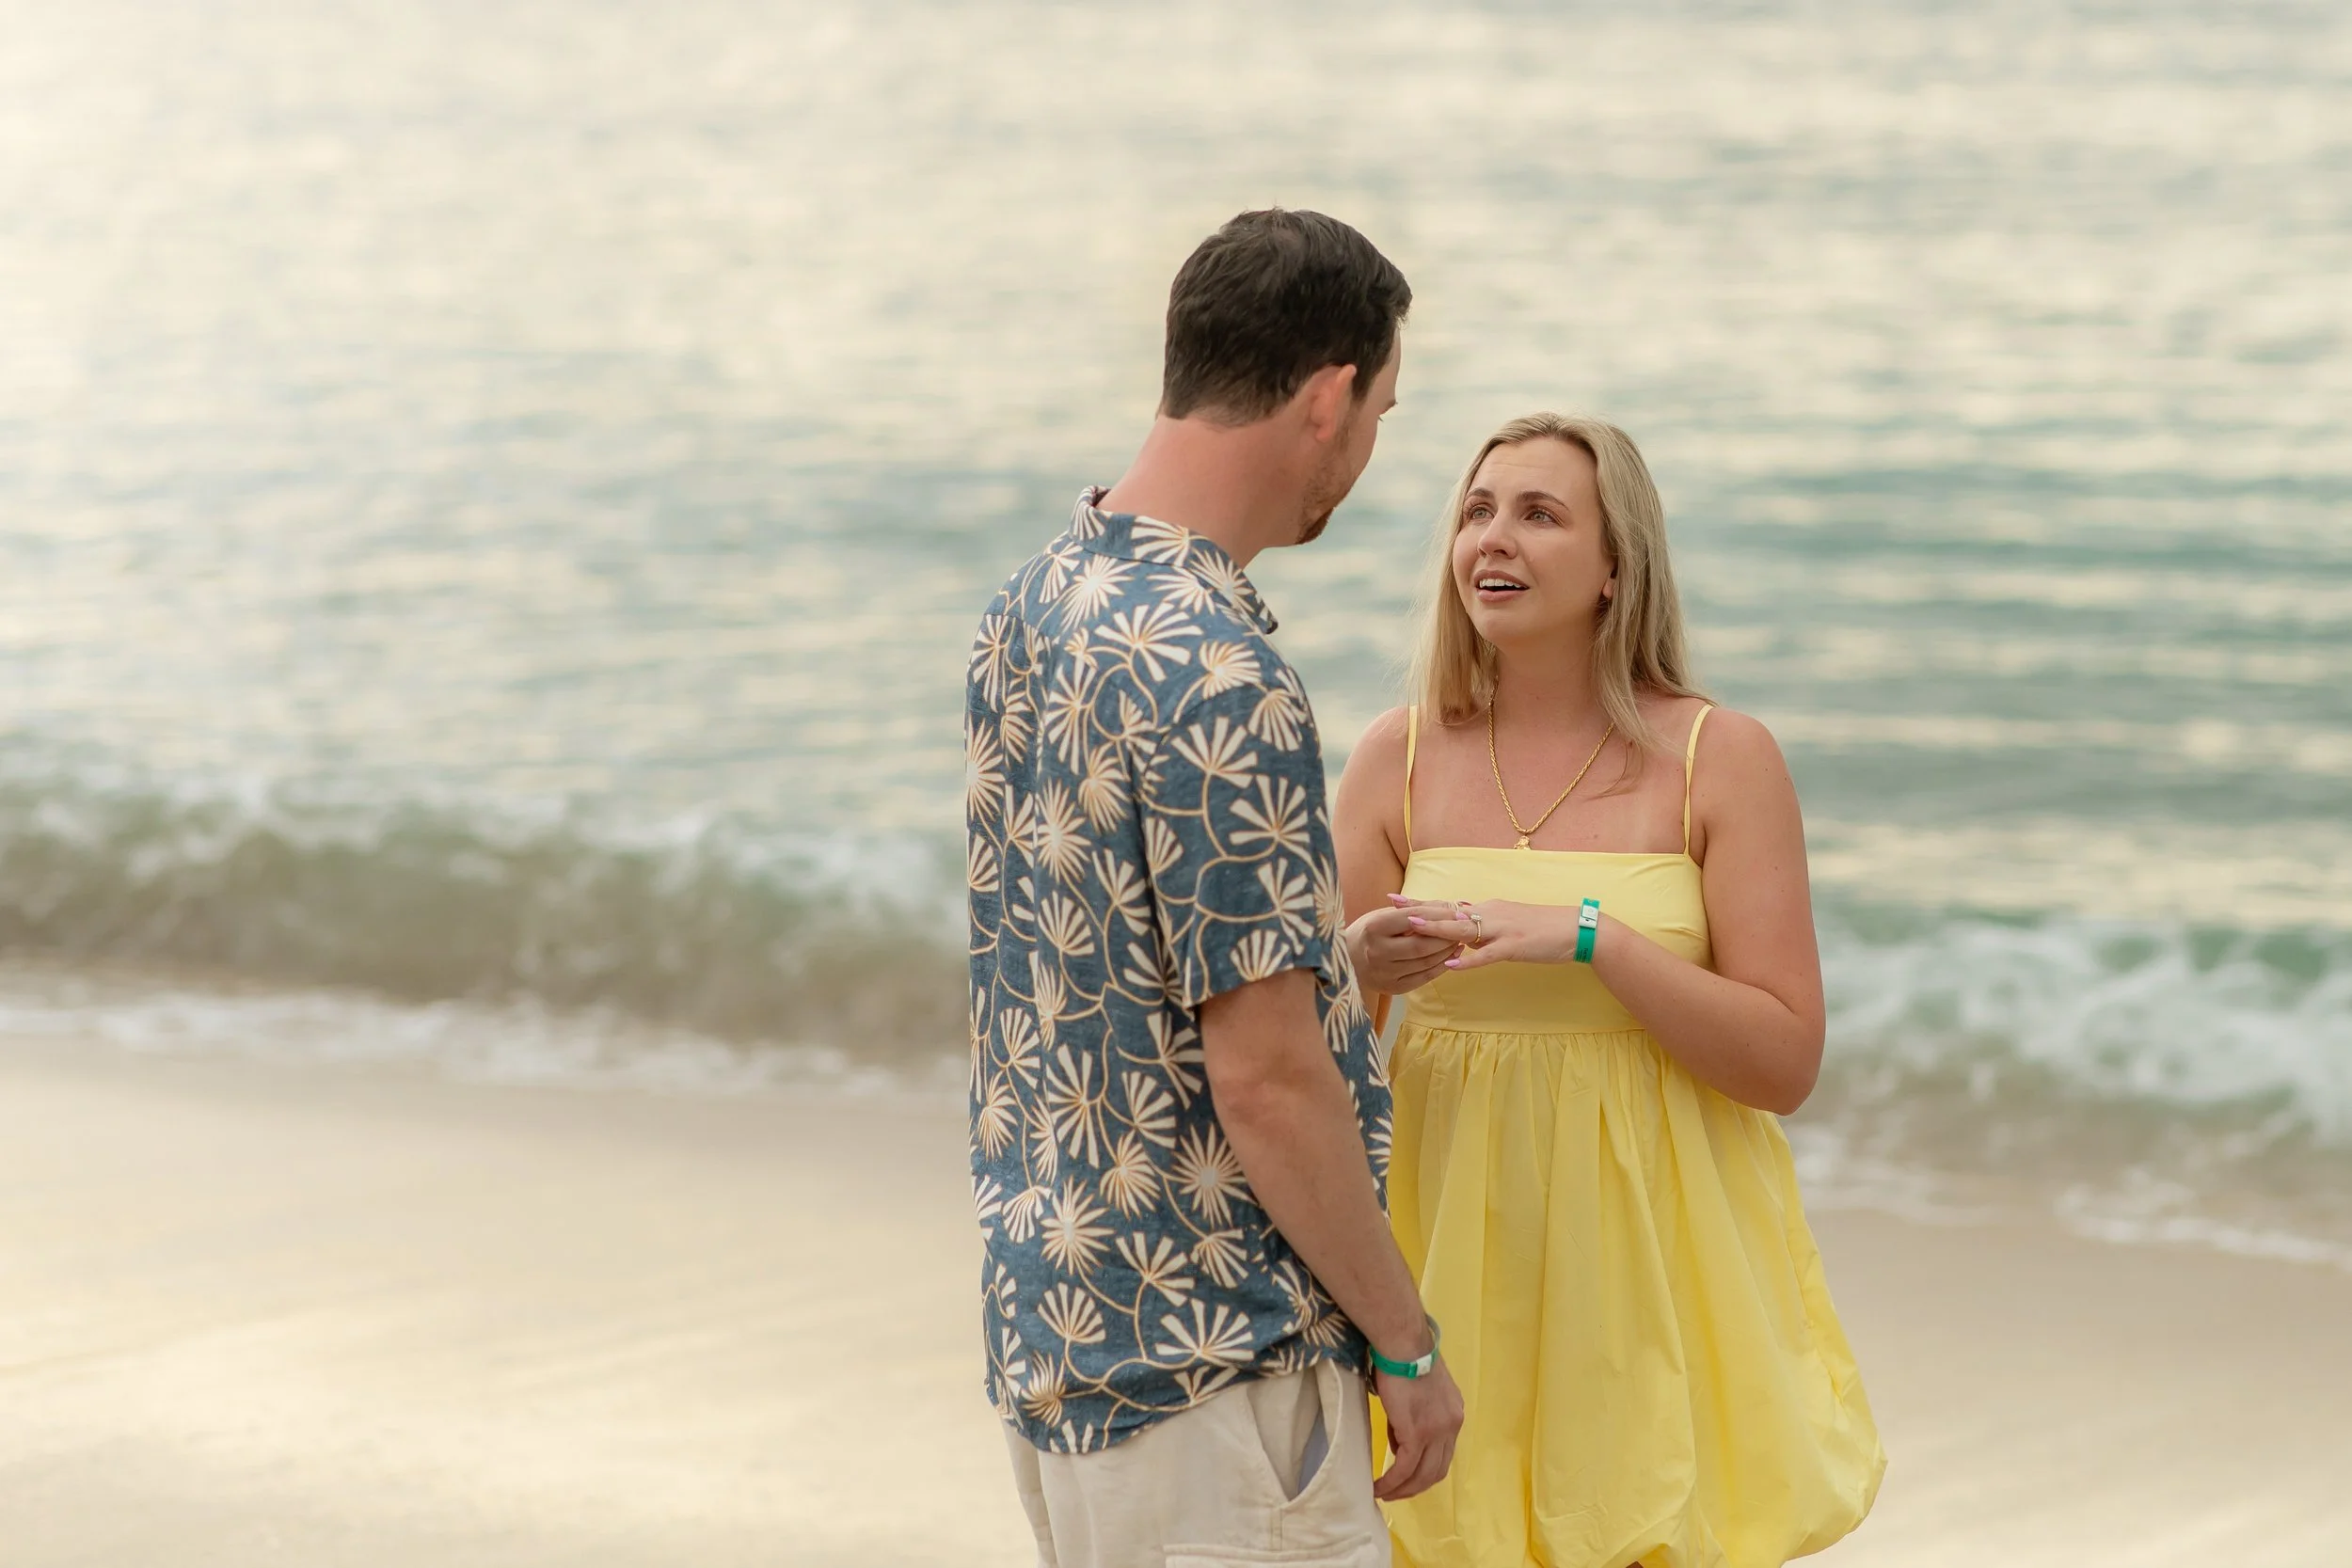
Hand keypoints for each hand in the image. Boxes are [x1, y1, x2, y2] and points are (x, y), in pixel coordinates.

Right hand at [1346, 901, 1460, 994]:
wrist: (1345, 960)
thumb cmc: (1368, 933)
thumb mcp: (1381, 915)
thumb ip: (1409, 911)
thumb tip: (1445, 907)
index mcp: (1374, 928)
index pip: (1414, 919)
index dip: (1438, 916)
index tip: (1456, 913)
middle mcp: (1377, 952)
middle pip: (1422, 945)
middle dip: (1446, 936)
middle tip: (1461, 929)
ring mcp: (1384, 972)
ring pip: (1425, 962)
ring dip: (1447, 952)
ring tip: (1458, 941)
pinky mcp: (1392, 988)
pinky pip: (1424, 977)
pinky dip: (1441, 967)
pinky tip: (1450, 957)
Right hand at [1373, 1354, 1463, 1500]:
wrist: (1403, 1344)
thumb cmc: (1404, 1357)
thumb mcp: (1419, 1389)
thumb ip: (1416, 1414)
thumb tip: (1401, 1439)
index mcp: (1454, 1413)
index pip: (1444, 1452)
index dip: (1425, 1468)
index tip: (1406, 1474)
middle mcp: (1452, 1426)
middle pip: (1437, 1470)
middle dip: (1416, 1486)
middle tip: (1395, 1491)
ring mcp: (1437, 1431)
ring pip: (1423, 1475)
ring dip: (1403, 1489)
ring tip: (1385, 1493)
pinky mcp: (1417, 1433)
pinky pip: (1405, 1468)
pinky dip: (1392, 1482)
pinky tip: (1379, 1486)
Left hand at [1404, 898, 1584, 969]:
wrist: (1577, 930)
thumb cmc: (1543, 929)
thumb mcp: (1508, 923)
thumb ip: (1484, 926)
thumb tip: (1462, 928)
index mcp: (1488, 909)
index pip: (1449, 905)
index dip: (1422, 904)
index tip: (1395, 900)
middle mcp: (1491, 914)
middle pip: (1450, 911)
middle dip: (1420, 908)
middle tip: (1391, 904)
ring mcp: (1503, 929)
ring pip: (1465, 928)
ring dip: (1438, 928)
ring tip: (1413, 928)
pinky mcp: (1516, 946)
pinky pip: (1489, 954)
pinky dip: (1470, 959)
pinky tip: (1453, 964)